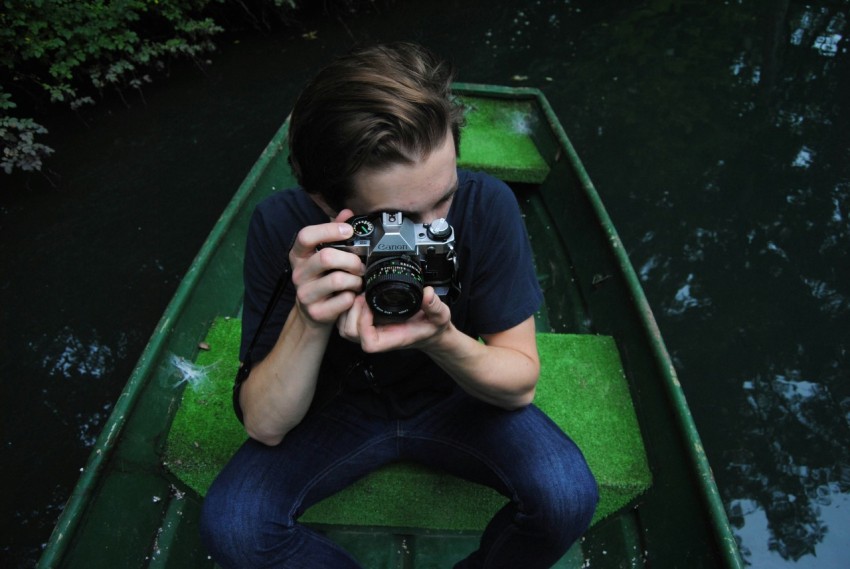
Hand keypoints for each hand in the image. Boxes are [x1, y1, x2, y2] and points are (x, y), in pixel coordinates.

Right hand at [289, 210, 364, 325]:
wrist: (313, 313)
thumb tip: (347, 213)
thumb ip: (334, 232)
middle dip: (351, 260)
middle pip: (326, 257)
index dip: (329, 230)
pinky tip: (353, 295)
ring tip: (358, 281)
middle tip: (361, 265)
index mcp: (298, 255)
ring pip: (338, 280)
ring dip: (355, 279)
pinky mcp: (317, 312)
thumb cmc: (321, 279)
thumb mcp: (323, 254)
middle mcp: (298, 274)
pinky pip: (344, 300)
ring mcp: (305, 294)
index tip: (348, 231)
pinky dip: (354, 297)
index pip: (306, 236)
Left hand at [337, 286, 452, 351]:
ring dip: (346, 308)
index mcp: (393, 338)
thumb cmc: (432, 325)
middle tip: (362, 294)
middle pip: (350, 333)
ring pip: (344, 327)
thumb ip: (435, 306)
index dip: (364, 324)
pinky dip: (346, 306)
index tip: (371, 305)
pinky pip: (346, 319)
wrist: (429, 329)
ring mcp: (370, 330)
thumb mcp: (440, 315)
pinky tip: (358, 293)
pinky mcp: (366, 322)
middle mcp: (378, 336)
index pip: (369, 342)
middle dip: (351, 312)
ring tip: (359, 293)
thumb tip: (427, 294)